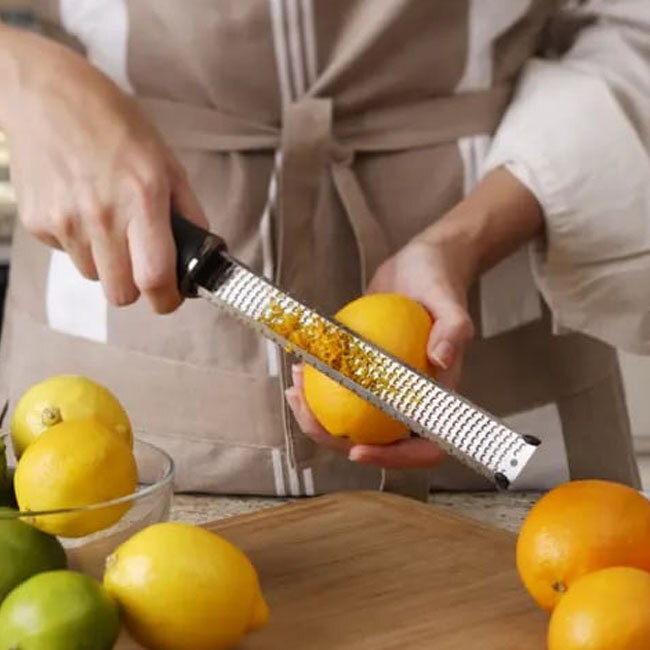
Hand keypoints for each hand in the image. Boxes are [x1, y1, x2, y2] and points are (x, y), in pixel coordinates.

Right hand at [0, 26, 206, 311]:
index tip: (170, 296)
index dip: (166, 300)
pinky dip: (80, 244)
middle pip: (121, 294)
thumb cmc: (114, 123)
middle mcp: (102, 216)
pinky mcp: (37, 222)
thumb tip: (203, 252)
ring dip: (108, 263)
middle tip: (141, 264)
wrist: (46, 93)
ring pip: (94, 277)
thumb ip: (188, 212)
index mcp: (143, 199)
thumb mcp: (167, 162)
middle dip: (136, 286)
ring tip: (109, 223)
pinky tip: (81, 209)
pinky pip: (67, 256)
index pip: (155, 279)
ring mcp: (65, 221)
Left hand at [284, 233, 473, 468]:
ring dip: (317, 414)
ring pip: (351, 419)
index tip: (357, 449)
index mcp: (436, 397)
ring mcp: (385, 388)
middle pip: (375, 440)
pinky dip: (316, 386)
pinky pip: (340, 390)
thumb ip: (453, 331)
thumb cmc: (441, 283)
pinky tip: (298, 368)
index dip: (393, 459)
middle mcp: (410, 399)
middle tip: (304, 410)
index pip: (424, 446)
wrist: (420, 265)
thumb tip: (441, 360)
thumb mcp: (451, 303)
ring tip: (294, 389)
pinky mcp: (365, 372)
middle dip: (333, 438)